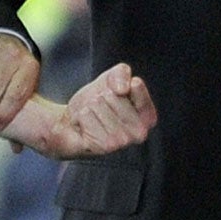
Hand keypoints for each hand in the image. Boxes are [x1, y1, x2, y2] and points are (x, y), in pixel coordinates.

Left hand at [28, 64, 156, 159]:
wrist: (72, 123)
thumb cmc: (95, 103)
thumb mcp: (111, 80)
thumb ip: (121, 73)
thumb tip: (123, 88)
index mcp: (148, 116)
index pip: (136, 85)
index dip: (117, 84)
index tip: (114, 95)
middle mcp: (140, 132)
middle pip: (113, 95)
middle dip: (101, 97)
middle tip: (99, 110)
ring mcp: (123, 141)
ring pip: (98, 105)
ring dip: (90, 108)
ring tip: (93, 118)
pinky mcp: (104, 146)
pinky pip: (87, 115)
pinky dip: (81, 117)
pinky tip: (86, 127)